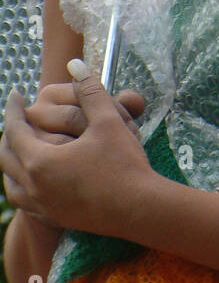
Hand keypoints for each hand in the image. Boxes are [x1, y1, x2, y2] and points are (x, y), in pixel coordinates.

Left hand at [2, 66, 157, 237]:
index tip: (16, 95)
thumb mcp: (108, 122)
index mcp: (40, 161)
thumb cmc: (125, 164)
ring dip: (11, 165)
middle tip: (17, 120)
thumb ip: (90, 91)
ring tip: (19, 152)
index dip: (14, 110)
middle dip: (8, 136)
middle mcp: (35, 187)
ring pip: (11, 185)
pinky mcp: (57, 219)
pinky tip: (36, 181)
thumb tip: (75, 63)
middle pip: (5, 158)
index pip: (15, 130)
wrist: (142, 209)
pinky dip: (23, 187)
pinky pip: (27, 204)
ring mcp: (44, 207)